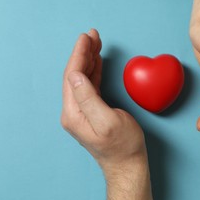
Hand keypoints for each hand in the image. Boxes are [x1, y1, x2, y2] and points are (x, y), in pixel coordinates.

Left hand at [60, 29, 146, 173]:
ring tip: (95, 42)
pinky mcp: (91, 112)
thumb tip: (75, 75)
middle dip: (83, 53)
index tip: (86, 37)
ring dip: (89, 59)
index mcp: (74, 113)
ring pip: (82, 79)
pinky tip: (97, 62)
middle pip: (75, 75)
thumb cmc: (123, 146)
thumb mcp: (108, 121)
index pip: (73, 76)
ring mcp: (81, 112)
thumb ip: (89, 98)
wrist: (127, 165)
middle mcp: (73, 111)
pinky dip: (94, 71)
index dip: (79, 55)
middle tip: (93, 35)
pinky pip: (90, 86)